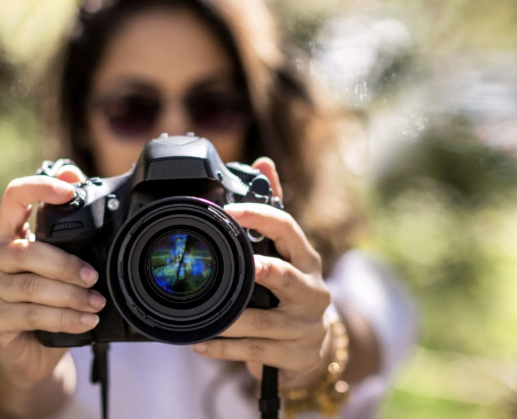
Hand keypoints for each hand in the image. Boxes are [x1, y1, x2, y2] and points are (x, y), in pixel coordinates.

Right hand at [0, 164, 107, 390]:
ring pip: (32, 287)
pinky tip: (86, 320)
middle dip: (66, 264)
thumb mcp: (55, 255)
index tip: (70, 192)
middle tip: (94, 276)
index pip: (14, 196)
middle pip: (27, 251)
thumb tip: (74, 173)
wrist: (26, 347)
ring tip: (97, 302)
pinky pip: (33, 316)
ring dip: (70, 296)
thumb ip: (64, 220)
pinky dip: (65, 319)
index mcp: (6, 230)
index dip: (40, 188)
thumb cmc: (45, 292)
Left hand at [191, 157, 331, 389]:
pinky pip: (253, 351)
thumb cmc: (292, 288)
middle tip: (238, 266)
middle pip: (284, 276)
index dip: (259, 217)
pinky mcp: (293, 355)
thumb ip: (274, 207)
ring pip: (262, 321)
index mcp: (306, 258)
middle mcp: (311, 290)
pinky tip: (201, 342)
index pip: (287, 229)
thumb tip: (263, 161)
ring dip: (228, 319)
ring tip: (200, 314)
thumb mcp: (288, 251)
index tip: (227, 211)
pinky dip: (224, 348)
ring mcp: (303, 325)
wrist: (316, 346)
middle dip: (260, 272)